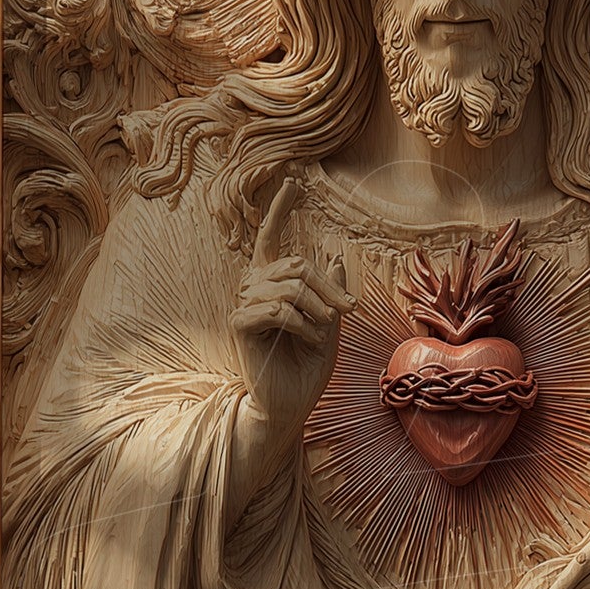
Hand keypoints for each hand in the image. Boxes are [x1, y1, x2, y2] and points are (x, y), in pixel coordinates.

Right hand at [231, 176, 352, 454]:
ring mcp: (245, 305)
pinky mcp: (240, 325)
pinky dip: (302, 325)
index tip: (293, 182)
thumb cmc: (307, 370)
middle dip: (328, 286)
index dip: (280, 210)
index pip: (270, 239)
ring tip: (325, 331)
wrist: (291, 406)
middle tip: (349, 311)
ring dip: (317, 309)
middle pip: (294, 264)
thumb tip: (331, 254)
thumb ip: (330, 292)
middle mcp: (254, 289)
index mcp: (272, 286)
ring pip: (289, 286)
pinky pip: (277, 309)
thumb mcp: (329, 325)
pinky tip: (308, 341)